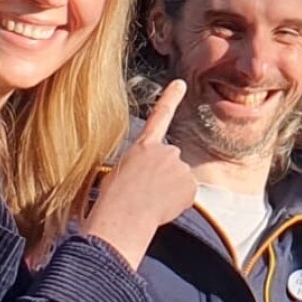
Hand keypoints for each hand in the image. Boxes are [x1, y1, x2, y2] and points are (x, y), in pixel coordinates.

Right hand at [84, 80, 196, 269]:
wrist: (122, 218)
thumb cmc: (111, 202)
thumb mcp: (117, 174)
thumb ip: (139, 167)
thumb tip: (147, 180)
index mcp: (142, 147)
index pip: (159, 117)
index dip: (170, 98)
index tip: (181, 83)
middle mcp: (165, 151)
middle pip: (171, 162)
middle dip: (163, 176)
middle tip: (145, 194)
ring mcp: (180, 166)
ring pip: (178, 180)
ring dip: (168, 192)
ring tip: (150, 203)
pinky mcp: (190, 184)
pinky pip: (186, 195)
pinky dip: (177, 203)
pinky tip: (162, 209)